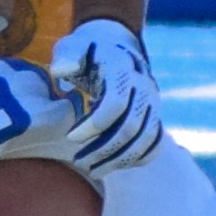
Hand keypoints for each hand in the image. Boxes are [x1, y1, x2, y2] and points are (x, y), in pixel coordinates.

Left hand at [49, 17, 164, 174]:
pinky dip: (137, 158)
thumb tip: (61, 72)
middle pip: (131, 126)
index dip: (94, 125)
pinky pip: (154, 143)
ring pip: (145, 139)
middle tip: (78, 162)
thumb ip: (67, 56)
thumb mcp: (72, 45)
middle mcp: (144, 85)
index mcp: (123, 68)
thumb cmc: (86, 51)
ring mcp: (153, 102)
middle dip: (104, 149)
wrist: (114, 47)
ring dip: (119, 160)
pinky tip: (113, 166)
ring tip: (92, 170)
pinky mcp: (154, 115)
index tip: (70, 138)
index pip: (116, 103)